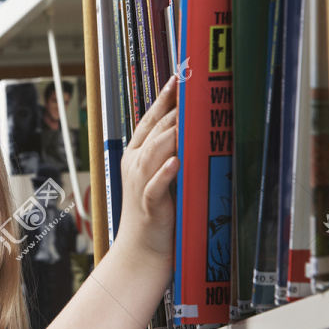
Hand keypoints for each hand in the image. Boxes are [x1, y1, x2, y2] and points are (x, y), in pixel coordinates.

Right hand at [112, 76, 178, 275]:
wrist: (142, 251)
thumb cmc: (155, 215)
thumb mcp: (161, 178)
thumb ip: (171, 155)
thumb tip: (193, 131)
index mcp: (135, 156)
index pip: (149, 120)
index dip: (163, 99)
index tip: (178, 77)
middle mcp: (134, 165)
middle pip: (154, 130)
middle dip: (172, 108)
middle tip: (190, 86)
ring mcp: (140, 184)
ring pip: (154, 150)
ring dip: (171, 133)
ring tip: (186, 115)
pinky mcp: (149, 204)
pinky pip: (156, 185)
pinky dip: (165, 172)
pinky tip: (176, 161)